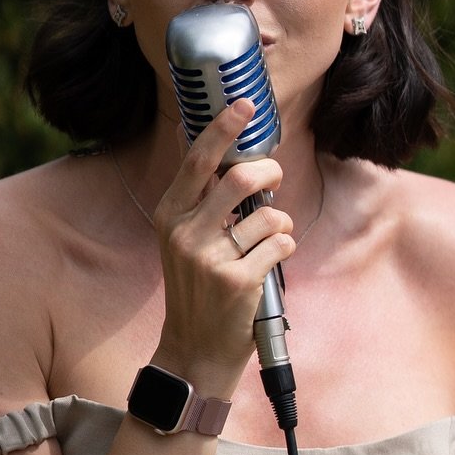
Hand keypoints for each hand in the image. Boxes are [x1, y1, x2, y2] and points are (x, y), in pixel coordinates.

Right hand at [150, 99, 294, 386]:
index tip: (244, 105)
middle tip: (275, 179)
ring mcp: (210, 259)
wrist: (195, 349)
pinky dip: (285, 247)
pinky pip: (280, 243)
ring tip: (271, 238)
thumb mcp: (184, 243)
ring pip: (267, 214)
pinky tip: (271, 263)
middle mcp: (185, 235)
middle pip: (238, 179)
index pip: (196, 162)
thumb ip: (201, 204)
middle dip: (269, 172)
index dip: (223, 129)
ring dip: (280, 221)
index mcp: (169, 218)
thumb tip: (231, 159)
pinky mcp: (238, 281)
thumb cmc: (198, 290)